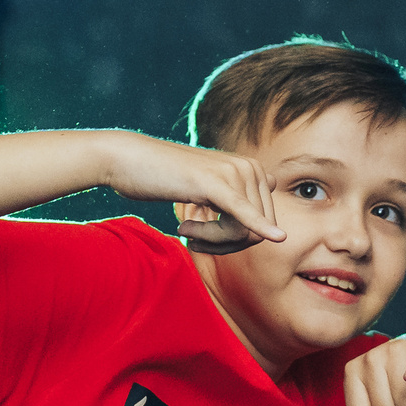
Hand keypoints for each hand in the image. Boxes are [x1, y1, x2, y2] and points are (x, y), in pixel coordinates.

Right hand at [95, 133, 284, 254]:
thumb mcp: (205, 185)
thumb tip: (273, 182)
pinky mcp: (216, 183)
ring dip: (212, 242)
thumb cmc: (160, 176)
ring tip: (185, 229)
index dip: (232, 241)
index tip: (201, 238)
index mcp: (251, 170)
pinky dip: (259, 228)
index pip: (261, 223)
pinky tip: (277, 239)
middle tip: (191, 237)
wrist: (127, 159)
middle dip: (224, 245)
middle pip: (254, 232)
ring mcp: (235, 173)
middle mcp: (249, 168)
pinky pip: (244, 215)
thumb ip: (235, 188)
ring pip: (242, 233)